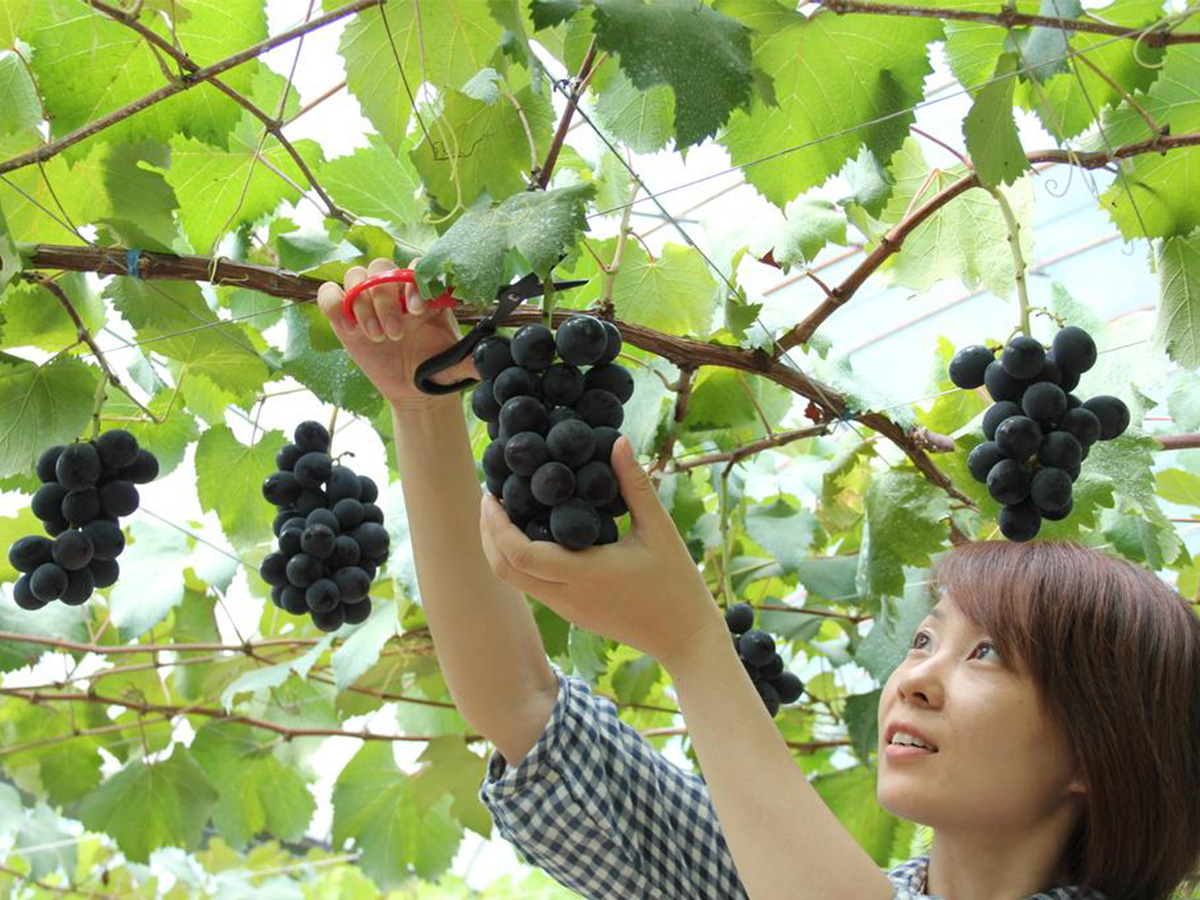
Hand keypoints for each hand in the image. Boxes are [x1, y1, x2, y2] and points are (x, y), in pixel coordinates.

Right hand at [316, 257, 479, 407]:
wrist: (413, 389)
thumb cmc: (436, 367)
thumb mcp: (455, 362)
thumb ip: (471, 358)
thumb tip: (491, 360)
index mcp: (422, 293)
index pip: (414, 268)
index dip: (414, 283)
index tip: (419, 310)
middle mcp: (394, 291)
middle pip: (381, 267)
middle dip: (386, 297)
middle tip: (396, 332)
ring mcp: (368, 301)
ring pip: (355, 276)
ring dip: (364, 305)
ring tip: (378, 337)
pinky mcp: (344, 316)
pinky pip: (330, 295)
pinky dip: (334, 305)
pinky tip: (350, 330)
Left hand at [479, 435, 726, 671]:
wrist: (686, 638)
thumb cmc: (677, 583)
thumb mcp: (659, 529)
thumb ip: (635, 484)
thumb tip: (618, 442)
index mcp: (584, 573)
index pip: (519, 553)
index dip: (496, 524)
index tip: (492, 494)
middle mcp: (567, 596)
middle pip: (504, 570)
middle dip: (488, 533)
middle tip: (490, 498)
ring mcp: (567, 609)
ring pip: (515, 582)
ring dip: (501, 548)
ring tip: (506, 512)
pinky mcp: (573, 614)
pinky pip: (534, 587)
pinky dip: (521, 561)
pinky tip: (534, 535)